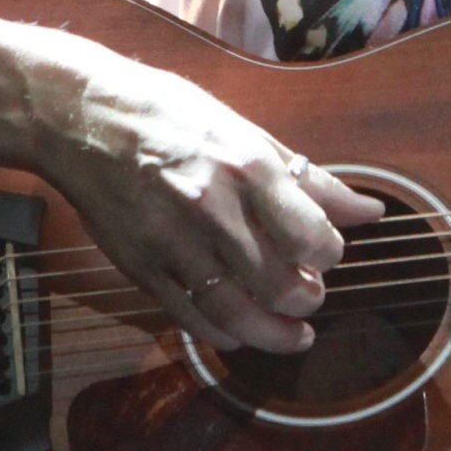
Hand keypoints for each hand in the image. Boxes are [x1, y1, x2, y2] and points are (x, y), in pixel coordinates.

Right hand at [33, 49, 379, 357]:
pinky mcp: (141, 266)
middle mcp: (213, 207)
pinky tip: (239, 333)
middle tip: (310, 297)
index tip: (324, 254)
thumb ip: (308, 179)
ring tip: (294, 334)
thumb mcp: (245, 131)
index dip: (328, 255)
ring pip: (237, 313)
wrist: (82, 118)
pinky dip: (222, 335)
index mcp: (246, 165)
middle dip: (307, 301)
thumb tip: (369, 212)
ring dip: (275, 335)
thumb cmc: (169, 115)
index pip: (311, 237)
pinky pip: (190, 317)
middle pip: (280, 284)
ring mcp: (173, 242)